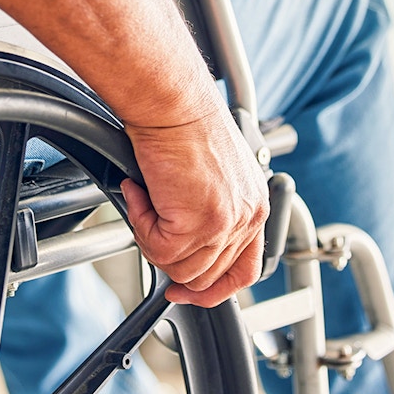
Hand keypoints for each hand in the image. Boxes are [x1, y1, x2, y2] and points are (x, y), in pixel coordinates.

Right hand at [121, 105, 268, 307]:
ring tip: (144, 202)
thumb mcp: (213, 173)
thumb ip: (209, 209)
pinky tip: (139, 193)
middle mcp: (246, 217)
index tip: (188, 290)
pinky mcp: (198, 223)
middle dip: (171, 264)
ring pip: (179, 268)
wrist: (174, 103)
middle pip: (206, 275)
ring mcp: (224, 224)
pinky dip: (140, 224)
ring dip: (152, 239)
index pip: (244, 269)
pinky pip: (158, 250)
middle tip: (149, 237)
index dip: (214, 288)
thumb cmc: (184, 122)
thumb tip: (181, 237)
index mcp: (253, 206)